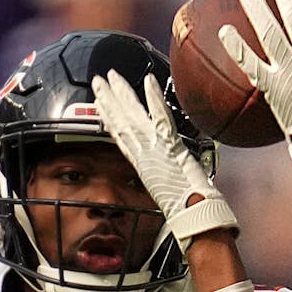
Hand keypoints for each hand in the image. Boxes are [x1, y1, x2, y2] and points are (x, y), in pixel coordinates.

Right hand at [91, 70, 237, 247]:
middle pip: (121, 121)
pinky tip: (147, 81)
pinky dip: (154, 98)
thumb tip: (166, 169)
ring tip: (112, 76)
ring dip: (122, 94)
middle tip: (99, 80)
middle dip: (108, 99)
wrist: (192, 214)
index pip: (120, 135)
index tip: (99, 103)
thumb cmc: (185, 205)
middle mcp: (144, 154)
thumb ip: (163, 173)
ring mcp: (155, 148)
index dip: (108, 118)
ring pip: (133, 116)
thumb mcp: (168, 186)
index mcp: (142, 163)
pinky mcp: (169, 145)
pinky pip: (160, 117)